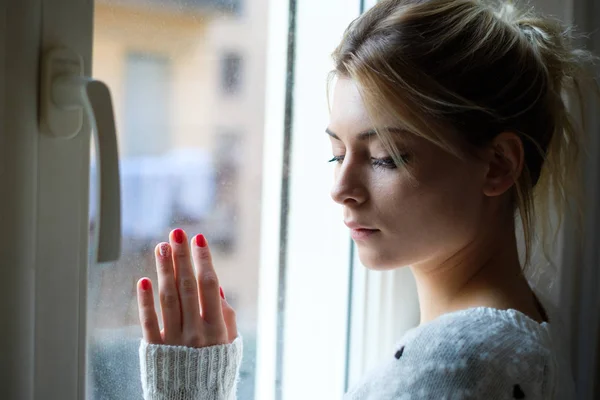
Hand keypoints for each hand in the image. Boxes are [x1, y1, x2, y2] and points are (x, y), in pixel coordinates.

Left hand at [136, 228, 237, 346]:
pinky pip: (148, 322)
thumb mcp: (230, 345)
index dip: (204, 261)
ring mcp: (174, 340)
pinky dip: (145, 301)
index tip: (199, 239)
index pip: (210, 286)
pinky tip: (144, 280)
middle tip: (177, 233)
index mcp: (217, 329)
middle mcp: (196, 332)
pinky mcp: (155, 349)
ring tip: (161, 246)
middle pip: (188, 286)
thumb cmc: (215, 369)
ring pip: (168, 299)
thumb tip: (217, 288)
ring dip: (164, 270)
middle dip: (182, 257)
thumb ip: (226, 317)